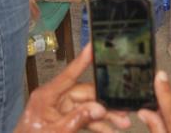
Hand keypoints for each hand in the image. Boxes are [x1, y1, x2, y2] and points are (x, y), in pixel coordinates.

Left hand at [14, 44, 130, 132]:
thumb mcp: (55, 132)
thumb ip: (77, 120)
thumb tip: (99, 109)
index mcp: (46, 96)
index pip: (69, 74)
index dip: (83, 60)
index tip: (94, 47)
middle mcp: (53, 99)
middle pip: (85, 94)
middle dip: (105, 104)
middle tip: (123, 111)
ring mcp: (58, 111)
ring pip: (87, 108)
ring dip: (104, 117)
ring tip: (122, 124)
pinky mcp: (61, 121)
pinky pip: (82, 119)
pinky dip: (95, 125)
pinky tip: (108, 130)